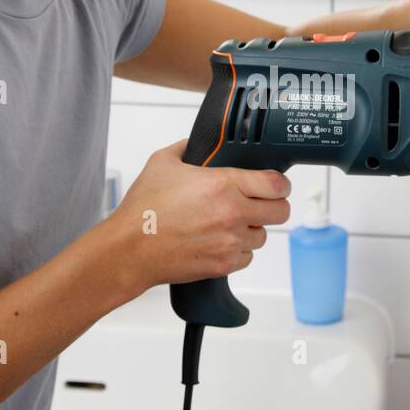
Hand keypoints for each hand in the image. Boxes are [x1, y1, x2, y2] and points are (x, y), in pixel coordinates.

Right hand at [105, 139, 291, 292]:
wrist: (129, 249)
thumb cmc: (143, 209)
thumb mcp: (162, 162)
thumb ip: (187, 148)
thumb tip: (197, 144)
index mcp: (223, 184)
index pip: (277, 184)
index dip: (281, 183)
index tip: (276, 184)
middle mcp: (232, 213)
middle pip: (281, 211)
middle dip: (274, 205)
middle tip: (261, 203)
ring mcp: (230, 241)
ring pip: (263, 235)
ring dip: (252, 229)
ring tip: (230, 223)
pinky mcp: (224, 264)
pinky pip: (247, 257)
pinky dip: (238, 250)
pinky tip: (220, 241)